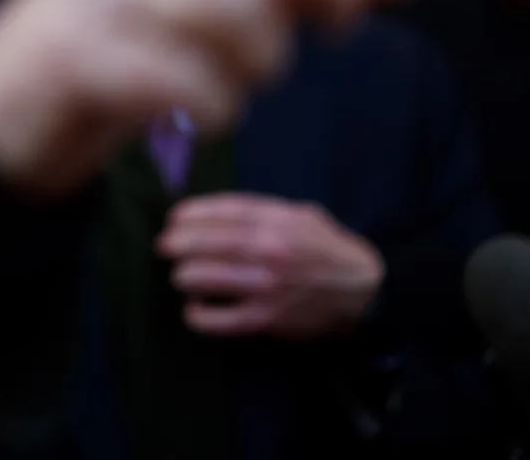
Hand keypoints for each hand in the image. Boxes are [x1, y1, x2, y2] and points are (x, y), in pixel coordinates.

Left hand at [159, 193, 384, 338]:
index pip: (219, 212)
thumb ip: (262, 210)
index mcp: (276, 220)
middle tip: (165, 247)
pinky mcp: (265, 319)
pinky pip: (217, 319)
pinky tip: (194, 309)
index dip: (189, 214)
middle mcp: (267, 250)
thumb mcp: (301, 214)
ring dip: (183, 276)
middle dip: (175, 244)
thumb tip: (214, 212)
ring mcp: (264, 286)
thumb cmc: (327, 249)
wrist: (364, 292)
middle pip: (200, 243)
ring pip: (199, 278)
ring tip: (183, 276)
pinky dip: (198, 315)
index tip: (173, 218)